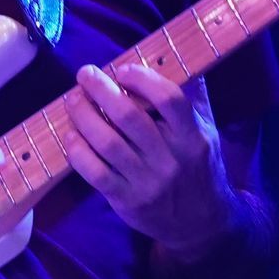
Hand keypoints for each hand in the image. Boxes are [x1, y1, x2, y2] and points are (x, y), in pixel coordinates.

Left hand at [64, 61, 235, 250]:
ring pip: (108, 143)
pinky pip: (96, 174)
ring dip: (84, 117)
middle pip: (129, 117)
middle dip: (102, 90)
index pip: (169, 99)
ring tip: (73, 99)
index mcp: (192, 136)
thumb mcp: (207, 132)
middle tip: (86, 74)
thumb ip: (194, 96)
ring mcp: (147, 181)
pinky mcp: (127, 201)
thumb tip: (177, 55)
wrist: (202, 223)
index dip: (142, 79)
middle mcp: (170, 158)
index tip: (122, 69)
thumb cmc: (200, 167)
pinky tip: (70, 136)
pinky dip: (78, 153)